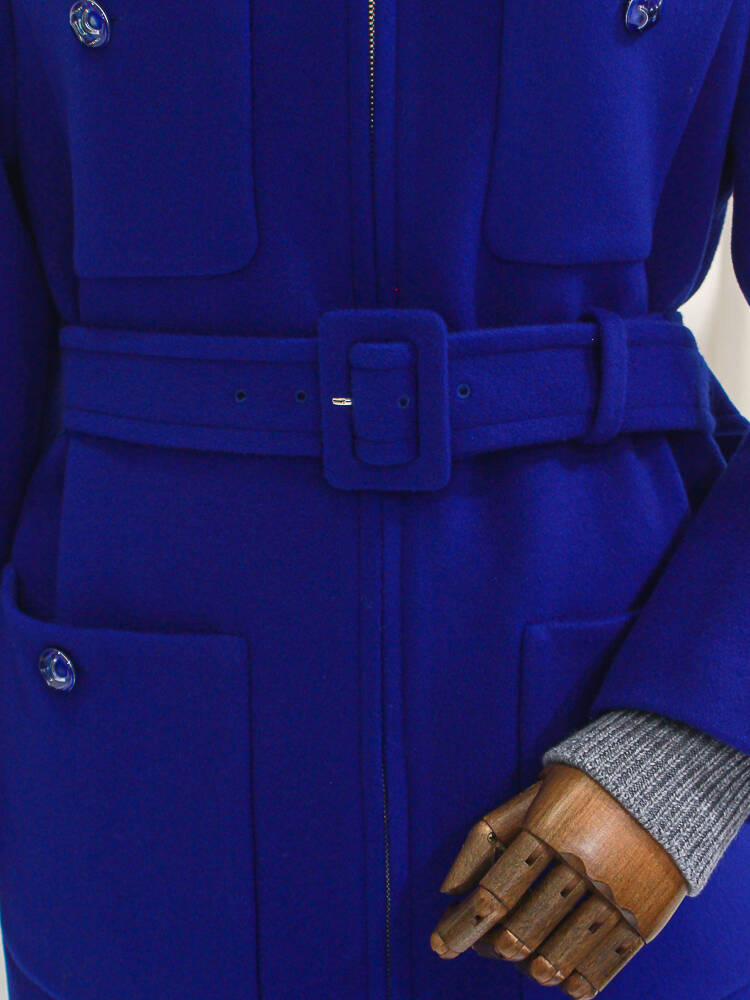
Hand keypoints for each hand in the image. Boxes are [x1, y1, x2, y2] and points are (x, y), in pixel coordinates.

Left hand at [429, 764, 687, 997]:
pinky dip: (586, 976)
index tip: (442, 944)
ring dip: (540, 965)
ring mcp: (615, 891)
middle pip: (527, 923)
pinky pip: (610, 958)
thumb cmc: (579, 788)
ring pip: (566, 947)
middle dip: (502, 944)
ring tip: (532, 969)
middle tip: (494, 949)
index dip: (465, 923)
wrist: (660, 779)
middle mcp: (580, 862)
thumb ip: (485, 838)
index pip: (497, 889)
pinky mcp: (646, 912)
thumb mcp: (530, 798)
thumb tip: (448, 890)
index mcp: (546, 829)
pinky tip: (570, 985)